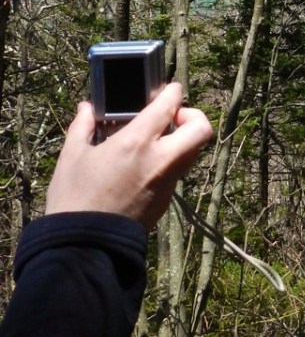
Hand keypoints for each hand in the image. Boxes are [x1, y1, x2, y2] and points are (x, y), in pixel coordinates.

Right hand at [46, 83, 213, 230]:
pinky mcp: (166, 201)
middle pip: (201, 129)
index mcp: (136, 143)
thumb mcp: (72, 157)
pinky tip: (144, 166)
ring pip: (192, 152)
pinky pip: (177, 173)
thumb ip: (82, 127)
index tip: (169, 89)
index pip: (169, 105)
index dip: (173, 91)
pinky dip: (169, 162)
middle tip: (172, 118)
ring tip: (156, 140)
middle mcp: (159, 160)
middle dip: (193, 116)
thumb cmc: (74, 199)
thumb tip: (86, 108)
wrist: (83, 248)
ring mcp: (167, 182)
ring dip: (182, 140)